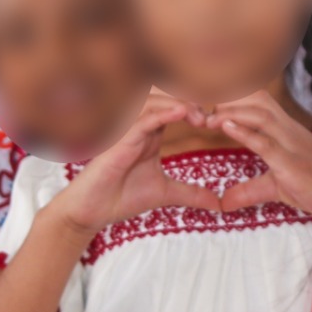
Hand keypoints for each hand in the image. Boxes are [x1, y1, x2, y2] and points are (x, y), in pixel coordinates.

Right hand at [48, 94, 224, 232]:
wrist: (92, 211)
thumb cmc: (121, 198)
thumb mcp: (166, 194)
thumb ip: (192, 194)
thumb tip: (219, 205)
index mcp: (150, 133)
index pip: (174, 108)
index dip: (196, 108)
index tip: (215, 121)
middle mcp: (138, 127)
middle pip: (166, 99)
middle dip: (190, 102)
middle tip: (209, 117)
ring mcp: (127, 130)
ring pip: (155, 103)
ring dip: (179, 105)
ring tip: (199, 116)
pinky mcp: (118, 139)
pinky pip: (142, 119)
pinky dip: (162, 113)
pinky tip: (181, 113)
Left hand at [208, 91, 311, 234]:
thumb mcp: (279, 188)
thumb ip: (251, 190)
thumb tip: (225, 202)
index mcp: (285, 131)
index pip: (256, 101)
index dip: (231, 96)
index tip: (204, 102)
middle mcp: (289, 131)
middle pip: (255, 98)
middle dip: (226, 99)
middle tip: (200, 109)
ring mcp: (292, 145)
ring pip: (259, 114)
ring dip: (230, 112)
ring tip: (206, 118)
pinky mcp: (294, 164)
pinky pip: (267, 142)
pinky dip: (244, 132)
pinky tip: (225, 125)